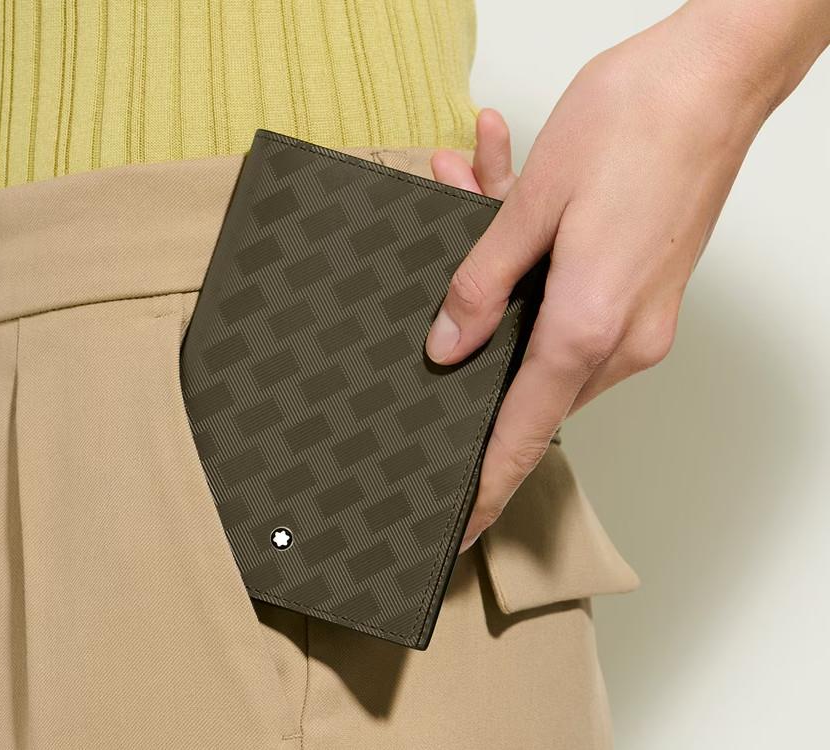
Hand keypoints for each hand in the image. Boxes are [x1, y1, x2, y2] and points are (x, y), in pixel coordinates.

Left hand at [429, 2, 809, 554]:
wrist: (718, 74)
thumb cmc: (636, 123)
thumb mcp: (531, 204)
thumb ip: (481, 286)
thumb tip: (448, 349)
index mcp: (587, 327)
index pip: (521, 432)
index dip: (485, 483)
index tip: (459, 525)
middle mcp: (622, 338)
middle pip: (524, 373)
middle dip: (471, 333)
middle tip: (433, 288)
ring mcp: (640, 316)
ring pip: (543, 323)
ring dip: (499, 275)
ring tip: (465, 183)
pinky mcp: (645, 288)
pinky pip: (572, 295)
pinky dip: (534, 258)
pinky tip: (497, 182)